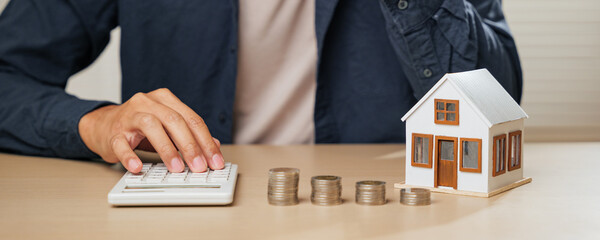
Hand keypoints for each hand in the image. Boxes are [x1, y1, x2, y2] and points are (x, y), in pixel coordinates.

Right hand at [78, 88, 223, 172]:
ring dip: (166, 149)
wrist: (104, 125)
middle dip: (190, 145)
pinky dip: (130, 156)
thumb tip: (215, 147)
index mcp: (165, 100)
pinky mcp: (113, 133)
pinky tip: (138, 167)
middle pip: (174, 120)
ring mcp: (129, 116)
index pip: (191, 119)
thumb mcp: (168, 128)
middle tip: (200, 166)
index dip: (206, 141)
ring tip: (177, 168)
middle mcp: (147, 103)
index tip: (215, 160)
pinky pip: (121, 143)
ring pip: (150, 126)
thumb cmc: (140, 128)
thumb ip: (191, 135)